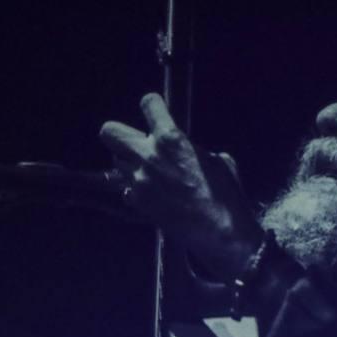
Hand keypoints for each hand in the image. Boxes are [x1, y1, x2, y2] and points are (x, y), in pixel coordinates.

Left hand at [100, 93, 263, 278]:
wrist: (221, 231)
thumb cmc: (227, 195)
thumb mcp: (219, 162)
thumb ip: (195, 150)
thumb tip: (188, 151)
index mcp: (171, 139)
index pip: (148, 104)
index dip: (153, 105)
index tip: (156, 110)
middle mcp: (147, 155)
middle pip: (109, 131)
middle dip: (120, 134)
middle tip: (137, 143)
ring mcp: (138, 180)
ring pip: (115, 162)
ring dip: (129, 163)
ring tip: (148, 173)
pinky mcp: (137, 202)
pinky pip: (126, 188)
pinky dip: (136, 189)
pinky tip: (153, 195)